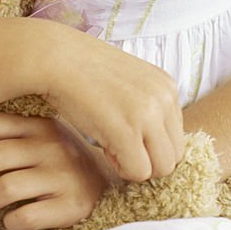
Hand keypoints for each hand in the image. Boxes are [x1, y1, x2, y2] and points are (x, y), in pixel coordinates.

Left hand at [0, 112, 108, 229]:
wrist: (113, 184)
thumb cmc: (65, 160)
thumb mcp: (47, 135)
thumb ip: (18, 131)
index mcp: (41, 125)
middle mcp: (52, 147)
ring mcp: (63, 176)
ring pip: (5, 188)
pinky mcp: (72, 206)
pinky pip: (26, 217)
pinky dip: (11, 222)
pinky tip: (13, 221)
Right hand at [35, 21, 183, 182]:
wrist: (55, 57)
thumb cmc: (84, 71)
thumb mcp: (129, 82)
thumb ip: (149, 107)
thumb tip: (156, 145)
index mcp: (167, 86)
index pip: (175, 137)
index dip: (148, 143)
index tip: (122, 130)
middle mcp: (165, 98)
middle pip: (173, 156)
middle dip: (145, 159)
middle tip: (116, 143)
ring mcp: (148, 113)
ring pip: (161, 169)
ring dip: (134, 165)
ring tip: (110, 144)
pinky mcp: (127, 130)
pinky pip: (137, 172)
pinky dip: (119, 168)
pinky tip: (102, 146)